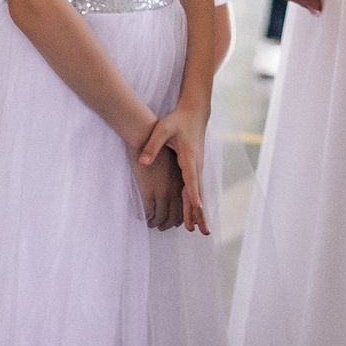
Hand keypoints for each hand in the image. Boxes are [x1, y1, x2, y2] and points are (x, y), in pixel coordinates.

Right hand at [129, 138, 185, 230]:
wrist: (144, 133)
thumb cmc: (156, 142)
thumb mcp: (171, 158)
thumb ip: (172, 174)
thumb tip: (170, 184)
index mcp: (181, 179)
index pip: (187, 203)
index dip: (184, 215)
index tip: (181, 223)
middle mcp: (174, 188)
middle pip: (175, 214)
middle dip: (170, 223)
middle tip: (164, 227)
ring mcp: (161, 190)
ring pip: (162, 216)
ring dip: (158, 223)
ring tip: (153, 225)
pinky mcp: (148, 190)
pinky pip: (148, 211)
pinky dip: (146, 217)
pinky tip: (143, 218)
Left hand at [138, 104, 210, 233]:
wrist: (194, 114)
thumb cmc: (177, 121)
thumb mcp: (163, 128)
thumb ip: (152, 145)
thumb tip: (142, 161)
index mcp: (188, 157)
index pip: (191, 179)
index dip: (194, 194)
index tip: (197, 207)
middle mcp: (196, 166)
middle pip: (197, 193)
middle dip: (199, 212)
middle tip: (202, 231)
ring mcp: (197, 168)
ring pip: (197, 194)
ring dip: (199, 212)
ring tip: (201, 231)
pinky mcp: (194, 169)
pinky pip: (195, 190)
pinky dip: (196, 204)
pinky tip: (195, 215)